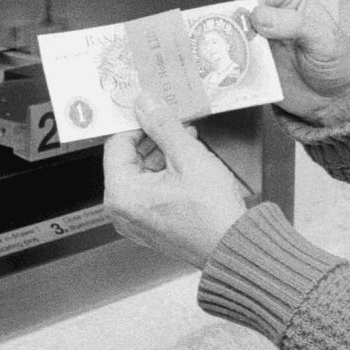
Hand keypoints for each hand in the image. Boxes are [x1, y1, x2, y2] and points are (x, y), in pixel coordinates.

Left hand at [102, 96, 249, 268]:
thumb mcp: (189, 157)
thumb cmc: (212, 212)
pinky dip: (165, 173)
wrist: (232, 246)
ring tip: (187, 139)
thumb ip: (164, 126)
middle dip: (153, 137)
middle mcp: (122, 210)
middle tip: (174, 120)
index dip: (138, 123)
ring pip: (141, 174)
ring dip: (162, 153)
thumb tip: (146, 104)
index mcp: (122, 194)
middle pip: (128, 159)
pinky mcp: (150, 224)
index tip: (154, 110)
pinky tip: (187, 160)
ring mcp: (135, 220)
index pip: (117, 144)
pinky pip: (150, 190)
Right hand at [234, 0, 349, 125]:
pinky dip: (231, 67)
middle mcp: (269, 11)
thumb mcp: (323, 39)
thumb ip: (293, 23)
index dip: (249, 8)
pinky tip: (240, 75)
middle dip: (234, 30)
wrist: (334, 98)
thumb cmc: (336, 61)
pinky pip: (231, 60)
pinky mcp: (251, 60)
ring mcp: (257, 37)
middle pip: (234, 13)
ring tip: (245, 63)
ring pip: (228, 37)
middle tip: (247, 48)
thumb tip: (257, 16)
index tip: (259, 28)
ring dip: (231, 51)